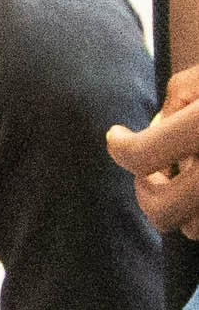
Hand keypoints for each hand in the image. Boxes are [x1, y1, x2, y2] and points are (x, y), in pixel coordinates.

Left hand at [107, 66, 198, 236]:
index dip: (120, 147)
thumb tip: (153, 133)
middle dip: (148, 190)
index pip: (140, 156)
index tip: (117, 136)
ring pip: (195, 229)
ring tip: (186, 176)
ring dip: (184, 208)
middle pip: (165, 210)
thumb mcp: (197, 81)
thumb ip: (171, 105)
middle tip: (150, 170)